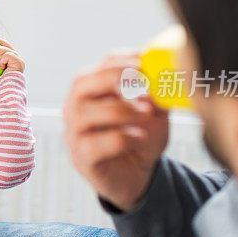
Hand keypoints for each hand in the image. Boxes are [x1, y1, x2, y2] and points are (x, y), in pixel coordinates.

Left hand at [0, 36, 24, 92]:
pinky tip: (0, 66)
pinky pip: (8, 55)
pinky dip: (2, 59)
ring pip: (7, 49)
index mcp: (12, 64)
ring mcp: (19, 61)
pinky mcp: (19, 63)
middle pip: (8, 46)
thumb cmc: (1, 90)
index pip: (6, 50)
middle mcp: (17, 61)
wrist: (6, 94)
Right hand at [64, 54, 169, 210]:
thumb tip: (162, 76)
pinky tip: (140, 137)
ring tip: (146, 113)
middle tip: (139, 82)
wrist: (137, 176)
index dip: (119, 61)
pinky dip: (121, 138)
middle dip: (110, 78)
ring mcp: (74, 134)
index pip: (97, 69)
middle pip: (79, 85)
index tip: (143, 60)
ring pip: (85, 113)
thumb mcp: (156, 113)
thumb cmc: (141, 138)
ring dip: (120, 109)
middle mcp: (76, 110)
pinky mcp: (81, 158)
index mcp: (92, 93)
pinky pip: (94, 144)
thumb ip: (158, 94)